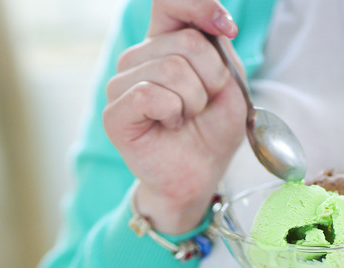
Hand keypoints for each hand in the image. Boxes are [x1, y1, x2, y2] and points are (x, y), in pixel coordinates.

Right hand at [103, 0, 244, 233]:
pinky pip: (149, 95)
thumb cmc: (212, 130)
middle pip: (187, 41)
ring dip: (194, 100)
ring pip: (171, 68)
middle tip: (203, 104)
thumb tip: (214, 24)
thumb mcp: (229, 82)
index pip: (170, 2)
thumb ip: (218, 47)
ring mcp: (121, 84)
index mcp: (163, 43)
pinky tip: (169, 126)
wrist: (201, 173)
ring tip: (186, 117)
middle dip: (211, 78)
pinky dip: (173, 113)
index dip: (201, 6)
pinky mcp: (114, 113)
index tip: (227, 29)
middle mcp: (137, 58)